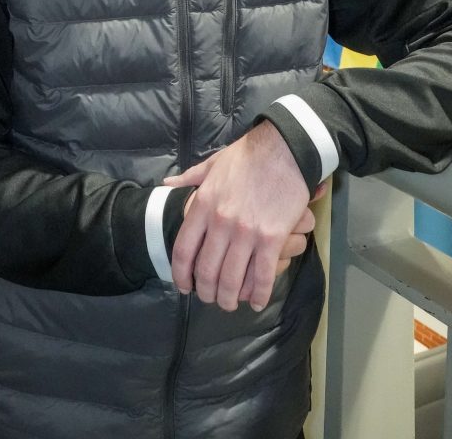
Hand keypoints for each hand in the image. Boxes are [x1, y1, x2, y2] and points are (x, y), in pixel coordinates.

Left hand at [164, 121, 310, 312]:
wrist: (284, 149)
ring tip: (232, 303)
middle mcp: (220, 223)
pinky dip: (260, 294)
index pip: (183, 250)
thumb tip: (167, 185)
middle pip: (207, 271)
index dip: (181, 275)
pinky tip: (259, 301)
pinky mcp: (272, 238)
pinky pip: (263, 276)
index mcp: (202, 205)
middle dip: (207, 292)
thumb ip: (188, 179)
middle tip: (211, 298)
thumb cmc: (247, 156)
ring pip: (233, 280)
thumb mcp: (211, 164)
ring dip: (231, 298)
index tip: (185, 286)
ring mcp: (246, 233)